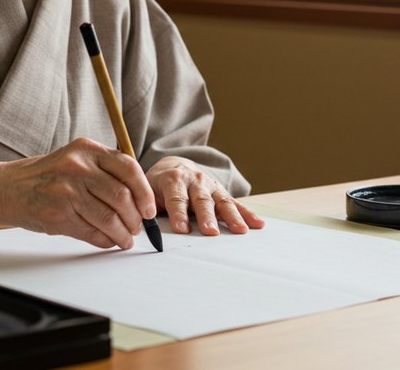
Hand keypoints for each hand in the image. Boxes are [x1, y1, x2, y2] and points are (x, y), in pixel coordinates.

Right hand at [0, 137, 156, 248]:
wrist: (6, 188)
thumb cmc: (47, 176)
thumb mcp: (75, 158)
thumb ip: (104, 170)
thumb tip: (140, 199)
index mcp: (86, 149)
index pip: (128, 168)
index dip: (144, 192)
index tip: (149, 209)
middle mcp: (77, 167)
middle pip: (122, 196)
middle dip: (135, 218)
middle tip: (137, 228)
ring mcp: (66, 191)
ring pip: (109, 218)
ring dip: (122, 234)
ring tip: (126, 239)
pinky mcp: (57, 215)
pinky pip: (91, 232)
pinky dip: (105, 241)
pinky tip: (108, 241)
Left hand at [145, 156, 264, 235]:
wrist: (174, 167)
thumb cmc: (159, 185)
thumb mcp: (147, 192)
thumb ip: (147, 207)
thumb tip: (142, 227)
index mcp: (173, 179)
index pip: (176, 198)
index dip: (179, 214)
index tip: (182, 229)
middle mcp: (195, 180)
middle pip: (201, 200)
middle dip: (207, 217)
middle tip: (211, 232)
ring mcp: (210, 186)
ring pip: (222, 202)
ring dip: (232, 216)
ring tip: (240, 230)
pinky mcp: (221, 193)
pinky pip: (235, 204)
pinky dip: (247, 214)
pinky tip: (257, 223)